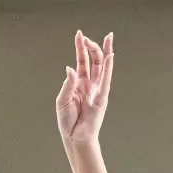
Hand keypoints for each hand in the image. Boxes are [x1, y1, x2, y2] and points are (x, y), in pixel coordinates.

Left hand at [56, 30, 113, 146]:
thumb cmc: (67, 121)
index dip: (80, 47)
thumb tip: (70, 68)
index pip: (81, 61)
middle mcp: (89, 84)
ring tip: (108, 37)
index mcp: (79, 83)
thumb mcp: (62, 100)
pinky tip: (110, 56)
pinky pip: (106, 80)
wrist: (74, 137)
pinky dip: (108, 68)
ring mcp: (97, 90)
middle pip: (93, 60)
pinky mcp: (102, 97)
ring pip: (103, 66)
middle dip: (91, 47)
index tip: (79, 34)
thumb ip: (67, 84)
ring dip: (105, 52)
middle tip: (86, 38)